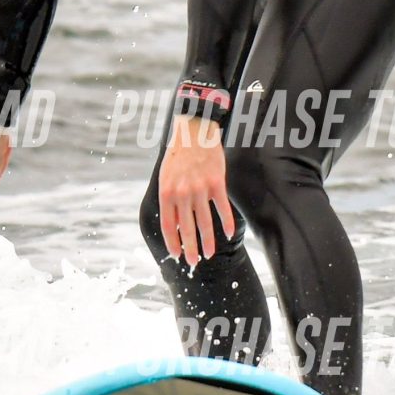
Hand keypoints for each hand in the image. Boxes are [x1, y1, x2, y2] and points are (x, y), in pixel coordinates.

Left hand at [157, 115, 235, 267]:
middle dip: (190, 248)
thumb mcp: (166, 178)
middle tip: (192, 262)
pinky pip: (222, 208)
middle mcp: (183, 193)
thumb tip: (176, 225)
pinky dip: (226, 223)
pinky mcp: (217, 183)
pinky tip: (228, 235)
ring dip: (208, 241)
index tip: (176, 255)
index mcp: (167, 192)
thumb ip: (170, 201)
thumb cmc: (178, 156)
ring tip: (209, 254)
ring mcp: (201, 188)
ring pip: (205, 222)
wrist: (194, 132)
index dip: (172, 242)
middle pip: (187, 228)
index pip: (169, 225)